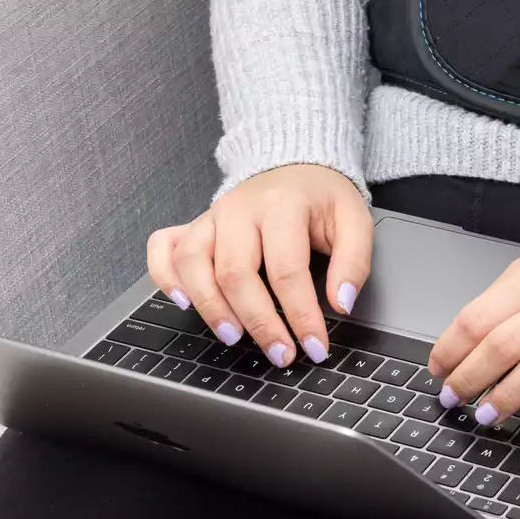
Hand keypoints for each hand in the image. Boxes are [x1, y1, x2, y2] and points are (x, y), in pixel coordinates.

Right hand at [145, 164, 372, 367]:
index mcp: (283, 204)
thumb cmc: (324, 197)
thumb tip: (342, 304)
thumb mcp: (356, 220)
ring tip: (234, 337)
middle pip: (236, 273)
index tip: (315, 346)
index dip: (301, 315)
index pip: (287, 270)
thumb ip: (354, 262)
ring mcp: (211, 215)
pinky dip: (165, 276)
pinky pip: (164, 248)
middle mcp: (240, 208)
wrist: (298, 164)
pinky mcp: (194, 223)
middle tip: (280, 353)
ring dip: (210, 307)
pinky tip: (183, 302)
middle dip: (258, 321)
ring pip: (193, 263)